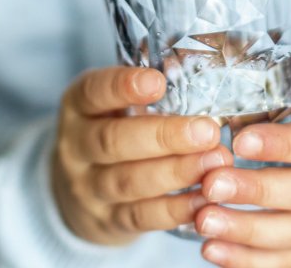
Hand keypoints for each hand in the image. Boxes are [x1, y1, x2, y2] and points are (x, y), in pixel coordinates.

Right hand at [52, 66, 233, 244]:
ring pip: (129, 181)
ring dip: (177, 172)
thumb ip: (146, 89)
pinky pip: (142, 217)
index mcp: (78, 106)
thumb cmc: (112, 129)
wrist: (75, 192)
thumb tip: (200, 67)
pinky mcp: (107, 221)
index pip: (94, 91)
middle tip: (208, 131)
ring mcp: (87, 188)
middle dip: (164, 137)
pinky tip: (205, 199)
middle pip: (114, 141)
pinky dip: (176, 209)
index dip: (123, 86)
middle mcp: (76, 147)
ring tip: (216, 162)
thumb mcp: (113, 104)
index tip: (158, 81)